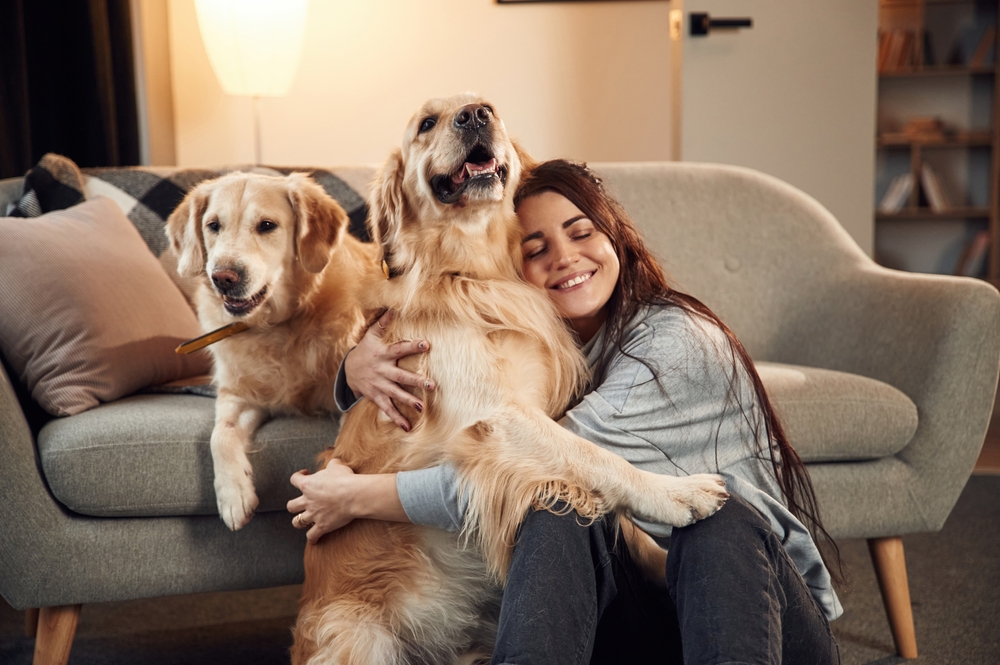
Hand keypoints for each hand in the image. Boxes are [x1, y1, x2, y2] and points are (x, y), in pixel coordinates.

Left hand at [287, 460, 357, 542]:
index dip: (297, 476)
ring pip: (297, 522)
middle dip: (294, 505)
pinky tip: (314, 539)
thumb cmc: (345, 479)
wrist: (353, 495)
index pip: (294, 479)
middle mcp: (307, 501)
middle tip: (302, 503)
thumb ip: (332, 464)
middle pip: (291, 506)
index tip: (305, 474)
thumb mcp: (337, 466)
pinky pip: (312, 535)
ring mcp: (313, 515)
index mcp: (308, 484)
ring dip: (300, 522)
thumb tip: (333, 463)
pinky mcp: (322, 526)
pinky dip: (312, 538)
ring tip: (304, 521)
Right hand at [344, 309, 433, 430]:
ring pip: (395, 394)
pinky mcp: (377, 397)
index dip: (413, 346)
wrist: (347, 372)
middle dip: (416, 381)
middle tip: (432, 385)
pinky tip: (408, 427)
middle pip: (401, 376)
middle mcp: (382, 371)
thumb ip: (383, 323)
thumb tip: (394, 306)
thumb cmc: (365, 351)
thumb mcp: (371, 336)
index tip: (427, 344)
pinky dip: (397, 418)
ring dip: (408, 401)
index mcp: (383, 355)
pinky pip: (387, 409)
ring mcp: (379, 386)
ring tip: (422, 407)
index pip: (400, 349)